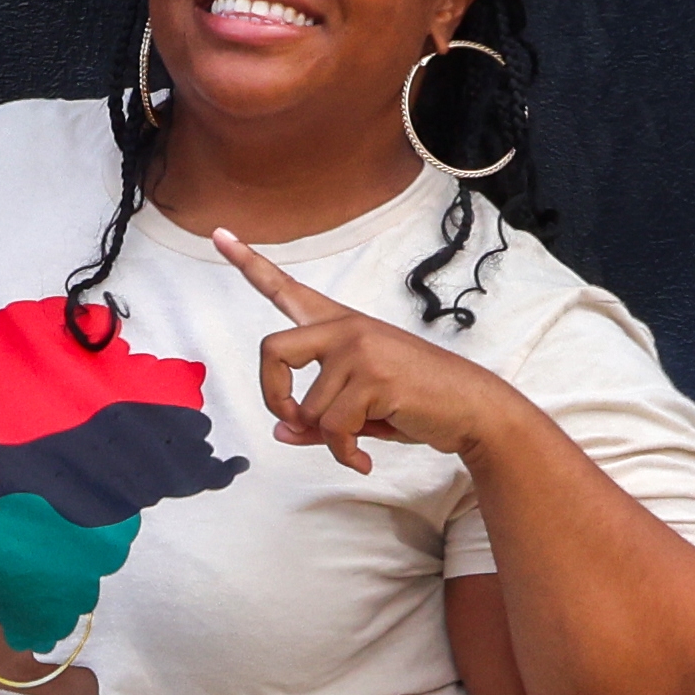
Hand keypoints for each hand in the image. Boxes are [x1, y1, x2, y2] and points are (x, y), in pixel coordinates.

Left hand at [222, 234, 515, 478]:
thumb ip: (318, 416)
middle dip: (273, 395)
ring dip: (328, 437)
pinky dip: (343, 452)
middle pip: (272, 351)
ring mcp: (360, 350)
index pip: (286, 289)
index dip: (249, 263)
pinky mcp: (374, 379)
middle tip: (293, 421)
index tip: (218, 235)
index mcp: (340, 324)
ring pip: (308, 408)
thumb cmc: (418, 404)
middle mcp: (346, 328)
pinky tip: (361, 459)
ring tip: (357, 442)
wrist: (476, 411)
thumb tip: (281, 432)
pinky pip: (333, 428)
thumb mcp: (362, 407)